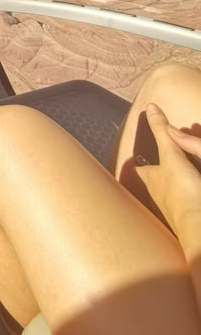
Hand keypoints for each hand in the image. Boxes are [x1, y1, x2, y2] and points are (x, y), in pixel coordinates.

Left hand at [135, 102, 200, 240]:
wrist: (200, 228)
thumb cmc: (182, 191)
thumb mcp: (171, 155)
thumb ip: (161, 132)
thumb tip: (151, 106)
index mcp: (153, 179)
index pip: (143, 170)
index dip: (141, 165)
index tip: (139, 163)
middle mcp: (160, 196)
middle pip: (156, 184)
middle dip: (159, 177)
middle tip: (164, 172)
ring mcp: (175, 210)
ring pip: (170, 197)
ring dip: (174, 190)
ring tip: (180, 186)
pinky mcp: (190, 219)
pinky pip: (185, 209)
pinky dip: (189, 202)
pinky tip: (192, 201)